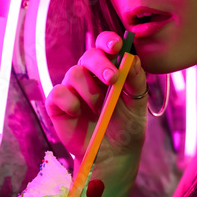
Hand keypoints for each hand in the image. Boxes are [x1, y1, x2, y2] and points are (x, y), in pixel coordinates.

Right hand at [44, 31, 148, 163]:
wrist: (113, 155)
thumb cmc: (127, 127)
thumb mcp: (138, 104)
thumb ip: (136, 80)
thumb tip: (132, 58)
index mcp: (110, 69)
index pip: (106, 46)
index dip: (109, 41)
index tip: (116, 45)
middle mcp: (90, 76)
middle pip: (89, 55)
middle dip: (100, 64)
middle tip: (111, 79)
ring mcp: (73, 89)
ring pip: (74, 73)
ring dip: (90, 91)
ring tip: (99, 109)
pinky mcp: (58, 104)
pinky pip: (58, 93)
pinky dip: (69, 101)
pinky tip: (77, 113)